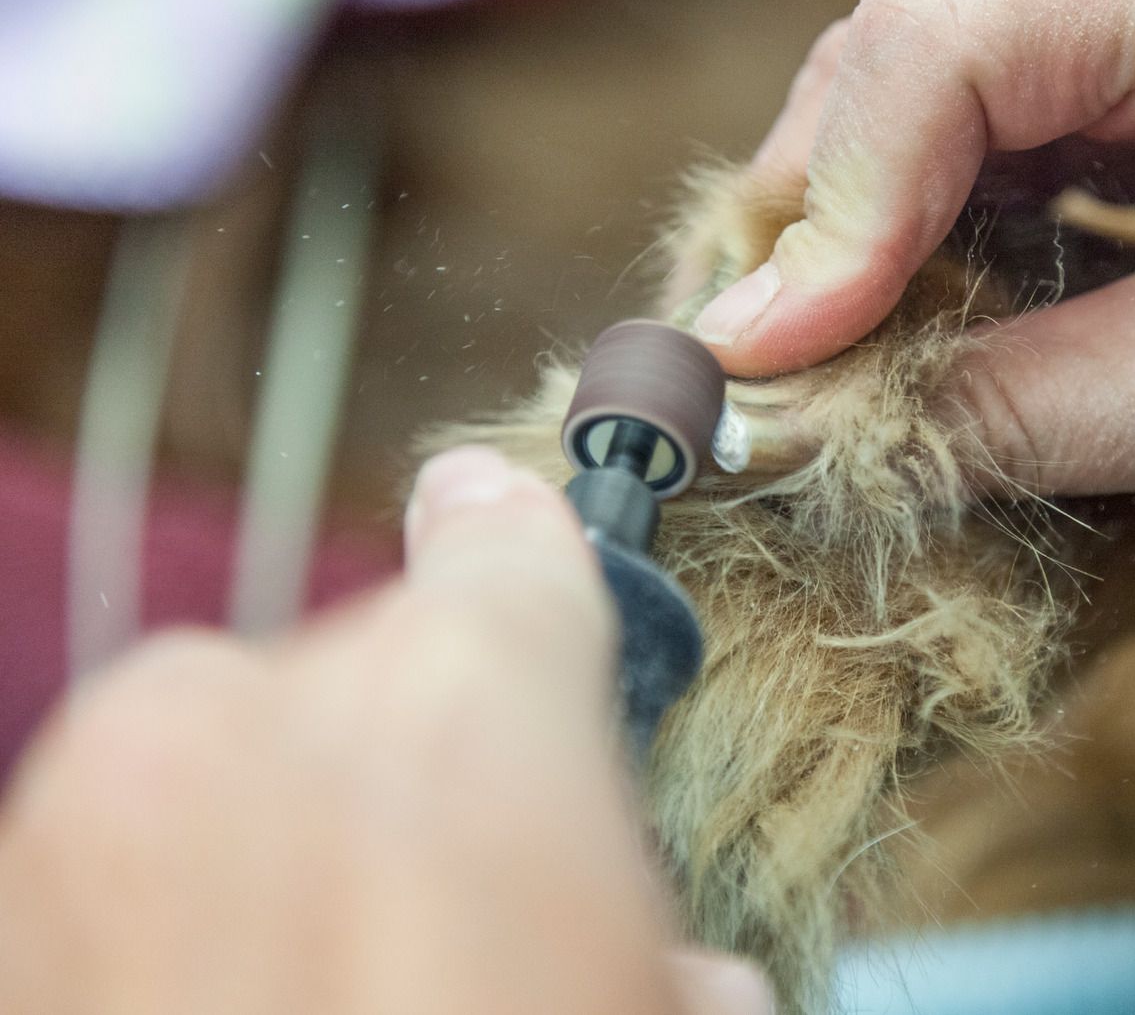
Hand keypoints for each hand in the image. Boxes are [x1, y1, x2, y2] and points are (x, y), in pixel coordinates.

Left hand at [0, 447, 769, 1014]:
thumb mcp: (636, 1010)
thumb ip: (656, 950)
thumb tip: (675, 973)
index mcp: (462, 721)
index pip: (508, 555)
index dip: (527, 566)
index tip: (509, 544)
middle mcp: (248, 717)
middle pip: (358, 679)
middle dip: (416, 775)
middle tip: (444, 932)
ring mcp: (81, 816)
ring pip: (217, 766)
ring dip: (278, 852)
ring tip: (308, 994)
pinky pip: (110, 865)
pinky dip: (162, 927)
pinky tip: (209, 1007)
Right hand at [693, 0, 1134, 562]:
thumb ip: (1013, 407)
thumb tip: (795, 434)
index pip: (956, 46)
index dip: (839, 202)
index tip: (766, 352)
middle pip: (904, 60)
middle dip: (815, 216)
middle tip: (752, 363)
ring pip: (909, 110)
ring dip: (840, 238)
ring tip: (796, 358)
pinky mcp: (1119, 124)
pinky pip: (959, 166)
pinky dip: (899, 256)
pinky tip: (881, 334)